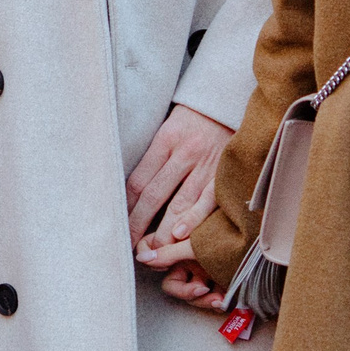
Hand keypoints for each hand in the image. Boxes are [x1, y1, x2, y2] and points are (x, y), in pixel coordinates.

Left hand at [125, 104, 233, 248]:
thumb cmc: (194, 118)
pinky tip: (181, 235)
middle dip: (139, 223)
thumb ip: (155, 156)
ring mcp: (206, 164)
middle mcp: (184, 153)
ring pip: (180, 202)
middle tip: (130, 245)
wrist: (230, 100)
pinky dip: (194, 219)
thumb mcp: (169, 128)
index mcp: (165, 140)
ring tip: (152, 250)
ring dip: (164, 230)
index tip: (118, 223)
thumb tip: (134, 191)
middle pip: (154, 194)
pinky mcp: (224, 173)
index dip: (126, 205)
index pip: (139, 179)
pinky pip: (209, 200)